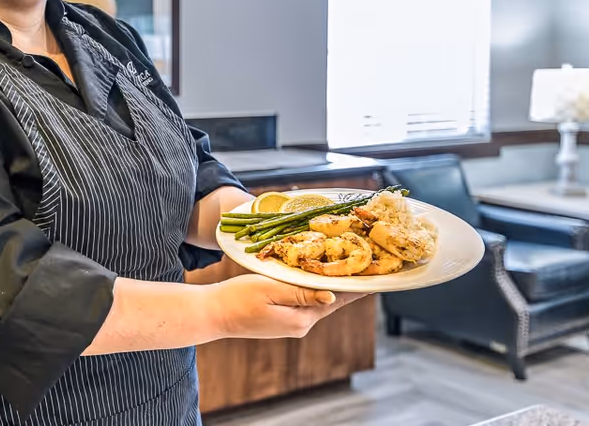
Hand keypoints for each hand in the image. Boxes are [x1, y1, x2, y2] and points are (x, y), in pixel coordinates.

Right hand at [206, 274, 367, 339]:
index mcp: (301, 319)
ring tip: (346, 265)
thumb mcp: (270, 290)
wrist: (212, 314)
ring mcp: (291, 324)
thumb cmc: (238, 299)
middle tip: (364, 262)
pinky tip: (316, 276)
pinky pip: (304, 301)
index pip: (338, 300)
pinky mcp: (281, 319)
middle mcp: (300, 325)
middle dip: (346, 282)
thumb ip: (301, 293)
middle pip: (331, 300)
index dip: (356, 286)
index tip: (376, 275)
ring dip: (330, 284)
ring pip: (317, 300)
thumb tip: (333, 297)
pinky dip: (314, 288)